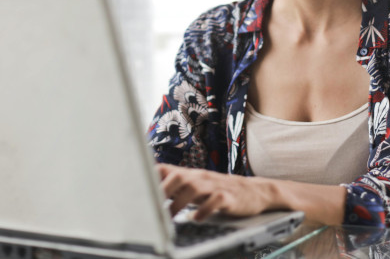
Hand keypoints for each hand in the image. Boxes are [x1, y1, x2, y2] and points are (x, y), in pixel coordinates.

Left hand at [158, 164, 277, 220]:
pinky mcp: (229, 197)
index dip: (150, 177)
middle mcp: (201, 177)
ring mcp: (215, 186)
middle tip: (152, 207)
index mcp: (191, 175)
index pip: (167, 169)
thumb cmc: (219, 191)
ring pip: (194, 187)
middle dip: (163, 190)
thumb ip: (176, 188)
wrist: (253, 191)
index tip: (136, 188)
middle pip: (178, 176)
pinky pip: (215, 201)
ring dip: (179, 202)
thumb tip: (149, 193)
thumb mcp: (197, 187)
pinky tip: (196, 219)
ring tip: (170, 217)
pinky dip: (204, 210)